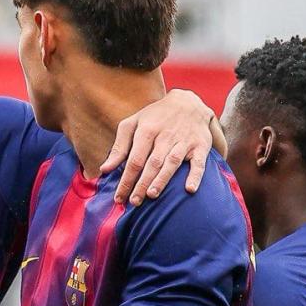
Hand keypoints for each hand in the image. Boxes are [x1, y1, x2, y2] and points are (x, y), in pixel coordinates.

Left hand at [102, 88, 216, 204]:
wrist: (188, 102)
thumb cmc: (155, 117)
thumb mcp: (133, 124)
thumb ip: (119, 147)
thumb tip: (104, 170)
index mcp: (146, 130)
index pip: (134, 160)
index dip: (126, 180)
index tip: (119, 198)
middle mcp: (165, 136)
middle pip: (152, 163)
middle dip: (142, 183)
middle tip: (134, 202)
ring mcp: (183, 141)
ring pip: (172, 162)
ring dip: (162, 179)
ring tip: (152, 195)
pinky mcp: (200, 145)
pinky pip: (199, 162)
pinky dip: (195, 176)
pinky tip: (189, 189)